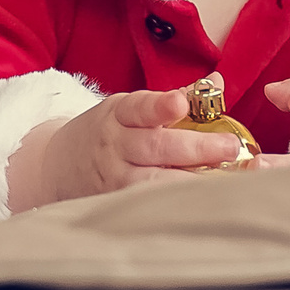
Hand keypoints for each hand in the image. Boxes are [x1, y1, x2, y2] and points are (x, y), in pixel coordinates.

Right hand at [6, 80, 247, 211]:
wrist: (58, 167)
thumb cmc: (109, 132)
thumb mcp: (130, 108)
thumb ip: (173, 98)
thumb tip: (217, 81)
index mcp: (118, 115)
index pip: (139, 108)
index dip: (159, 106)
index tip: (180, 104)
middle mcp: (115, 148)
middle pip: (155, 148)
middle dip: (196, 148)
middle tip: (230, 146)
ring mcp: (116, 181)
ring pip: (155, 184)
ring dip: (192, 182)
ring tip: (227, 180)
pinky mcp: (119, 207)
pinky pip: (153, 207)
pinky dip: (179, 207)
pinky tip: (206, 206)